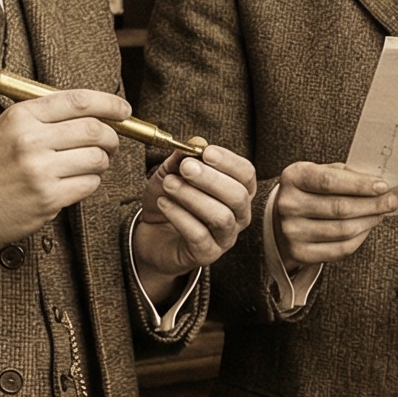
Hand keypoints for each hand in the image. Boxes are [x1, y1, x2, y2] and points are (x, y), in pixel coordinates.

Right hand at [0, 88, 126, 249]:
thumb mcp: (9, 128)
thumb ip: (46, 117)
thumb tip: (96, 112)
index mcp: (21, 116)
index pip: (78, 101)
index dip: (109, 104)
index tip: (123, 110)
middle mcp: (31, 140)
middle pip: (95, 130)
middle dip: (112, 136)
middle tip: (111, 142)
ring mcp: (40, 170)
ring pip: (97, 158)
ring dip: (102, 162)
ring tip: (90, 164)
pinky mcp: (48, 197)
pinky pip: (89, 184)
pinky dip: (91, 182)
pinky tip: (77, 181)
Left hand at [132, 143, 258, 283]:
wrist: (151, 233)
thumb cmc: (170, 200)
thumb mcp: (172, 173)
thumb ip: (183, 158)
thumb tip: (196, 142)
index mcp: (237, 191)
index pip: (246, 174)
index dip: (229, 162)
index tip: (205, 152)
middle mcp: (238, 215)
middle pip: (238, 197)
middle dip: (212, 180)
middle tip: (186, 168)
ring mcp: (225, 237)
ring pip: (221, 217)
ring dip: (193, 197)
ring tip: (169, 185)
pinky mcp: (206, 254)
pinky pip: (199, 236)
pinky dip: (179, 216)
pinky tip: (164, 203)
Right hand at [274, 162, 397, 268]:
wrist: (283, 218)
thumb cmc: (310, 191)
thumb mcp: (320, 172)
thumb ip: (345, 174)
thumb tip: (378, 183)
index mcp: (293, 177)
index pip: (329, 181)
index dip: (359, 185)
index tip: (383, 186)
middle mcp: (288, 204)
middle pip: (339, 208)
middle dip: (372, 205)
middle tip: (391, 202)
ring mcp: (292, 231)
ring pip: (343, 230)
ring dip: (369, 221)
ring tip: (380, 214)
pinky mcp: (300, 252)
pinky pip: (340, 249)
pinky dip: (360, 238)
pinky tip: (366, 228)